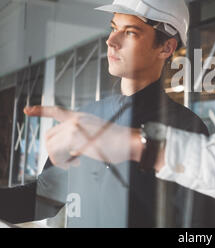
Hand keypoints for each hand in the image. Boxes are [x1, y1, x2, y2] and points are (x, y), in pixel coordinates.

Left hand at [24, 106, 142, 168]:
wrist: (128, 141)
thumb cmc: (117, 141)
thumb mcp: (96, 133)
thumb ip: (81, 136)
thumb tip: (71, 150)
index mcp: (81, 117)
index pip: (57, 110)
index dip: (40, 110)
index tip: (27, 110)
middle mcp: (75, 120)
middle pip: (49, 134)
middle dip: (52, 150)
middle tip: (66, 160)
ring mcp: (74, 127)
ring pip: (51, 145)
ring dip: (58, 159)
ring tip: (71, 163)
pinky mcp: (75, 137)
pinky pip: (57, 153)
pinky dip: (62, 162)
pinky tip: (75, 163)